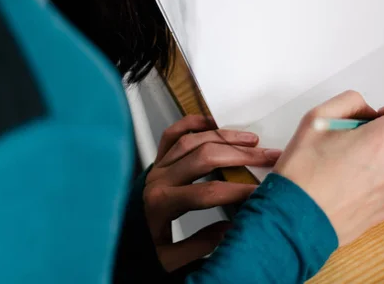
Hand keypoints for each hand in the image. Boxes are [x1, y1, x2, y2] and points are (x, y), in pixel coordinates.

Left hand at [144, 115, 280, 271]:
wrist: (116, 241)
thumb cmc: (139, 249)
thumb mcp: (169, 260)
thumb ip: (201, 245)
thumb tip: (232, 228)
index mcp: (161, 203)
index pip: (209, 192)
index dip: (239, 191)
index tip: (261, 192)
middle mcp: (159, 179)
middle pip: (206, 157)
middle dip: (241, 156)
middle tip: (267, 157)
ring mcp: (157, 166)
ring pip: (193, 140)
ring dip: (224, 137)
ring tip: (251, 141)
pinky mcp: (156, 161)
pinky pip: (172, 134)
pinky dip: (193, 124)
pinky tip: (213, 123)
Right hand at [274, 90, 383, 245]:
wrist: (296, 218)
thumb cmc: (303, 170)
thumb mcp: (316, 118)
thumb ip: (349, 102)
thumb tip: (367, 112)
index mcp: (382, 139)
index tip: (378, 117)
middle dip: (382, 133)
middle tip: (349, 144)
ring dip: (379, 157)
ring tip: (345, 168)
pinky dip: (375, 179)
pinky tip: (348, 186)